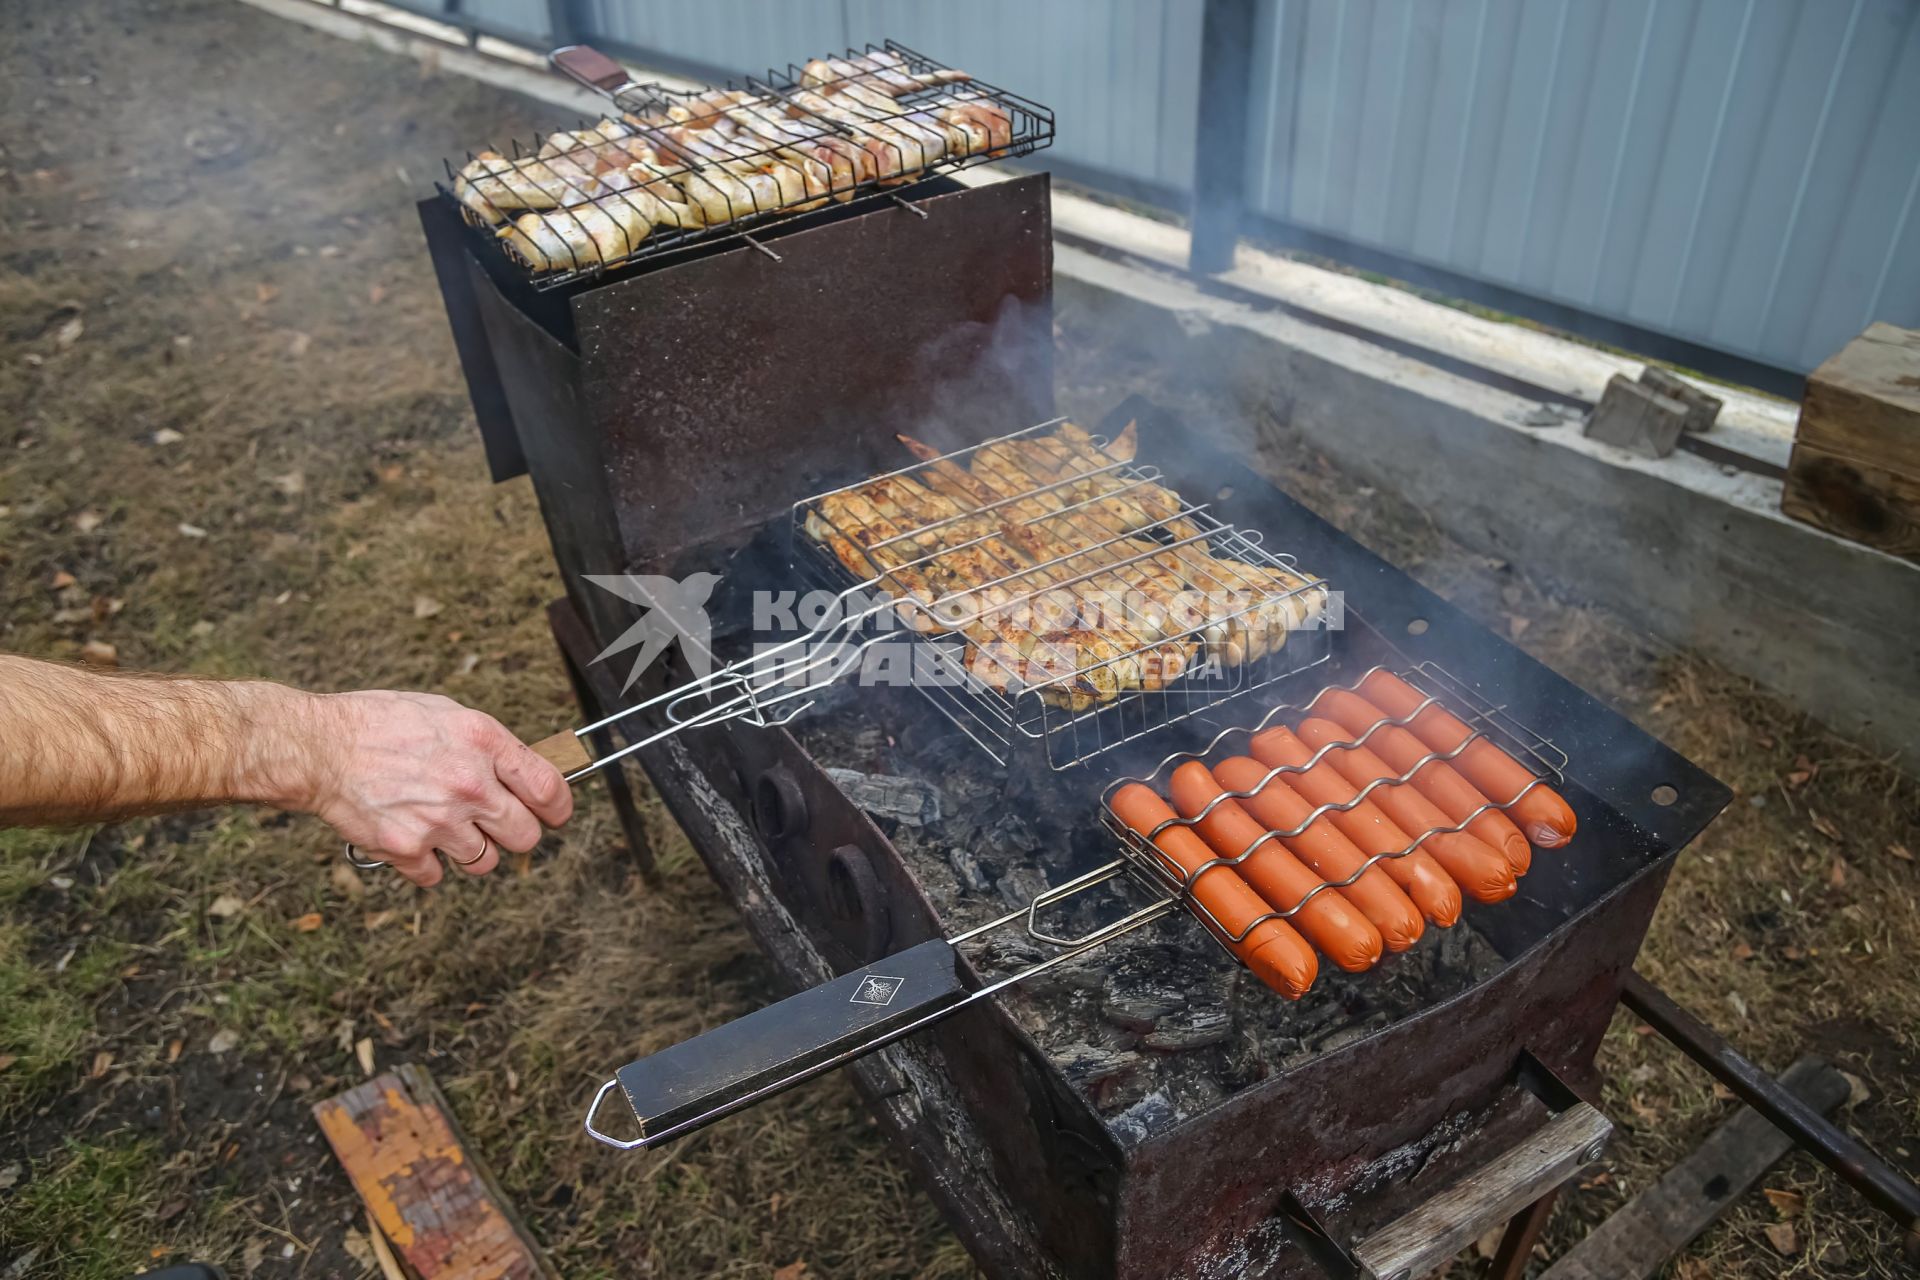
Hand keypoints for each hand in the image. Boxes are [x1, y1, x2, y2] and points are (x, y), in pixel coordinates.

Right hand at [285, 690, 573, 885]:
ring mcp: (439, 821)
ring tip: (445, 825)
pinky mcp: (406, 849)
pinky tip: (413, 836)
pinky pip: (437, 876)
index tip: (555, 814)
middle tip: (496, 823)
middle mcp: (469, 785)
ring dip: (472, 850)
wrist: (319, 747)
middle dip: (516, 833)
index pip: (549, 790)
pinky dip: (427, 864)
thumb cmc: (380, 723)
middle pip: (526, 837)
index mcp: (484, 743)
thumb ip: (490, 746)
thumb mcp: (447, 714)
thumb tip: (524, 773)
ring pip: (485, 862)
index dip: (559, 808)